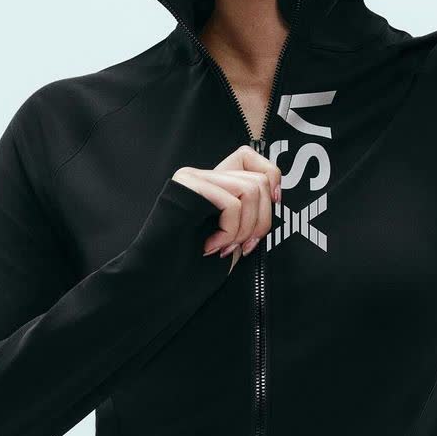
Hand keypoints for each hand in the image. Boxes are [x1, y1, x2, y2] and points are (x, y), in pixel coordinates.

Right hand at [172, 144, 282, 272]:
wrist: (160, 280)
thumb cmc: (194, 266)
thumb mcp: (233, 235)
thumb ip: (249, 211)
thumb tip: (276, 194)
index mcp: (213, 185)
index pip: (249, 156)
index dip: (271, 177)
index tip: (273, 205)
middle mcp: (203, 175)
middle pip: (259, 180)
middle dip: (262, 221)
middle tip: (243, 246)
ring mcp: (194, 178)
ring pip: (251, 190)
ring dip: (245, 229)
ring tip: (225, 247)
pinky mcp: (187, 185)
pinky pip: (232, 204)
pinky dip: (230, 232)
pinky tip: (211, 247)